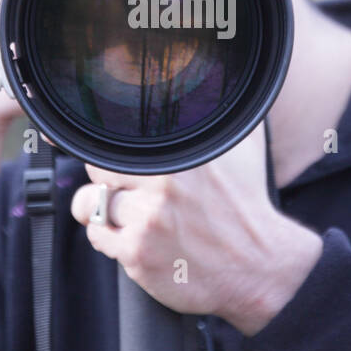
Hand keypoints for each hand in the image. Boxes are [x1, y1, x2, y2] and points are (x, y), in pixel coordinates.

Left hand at [69, 122, 322, 335]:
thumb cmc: (247, 205)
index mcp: (182, 152)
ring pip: (88, 203)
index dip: (114, 150)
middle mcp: (163, 181)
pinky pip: (97, 236)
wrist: (262, 267)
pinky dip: (110, 238)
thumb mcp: (241, 147)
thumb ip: (214, 112)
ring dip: (103, 209)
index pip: (116, 137)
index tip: (119, 160)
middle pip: (97, 168)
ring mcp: (148, 219)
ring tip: (128, 215)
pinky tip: (137, 238)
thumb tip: (202, 84)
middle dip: (109, 178)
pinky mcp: (138, 253)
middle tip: (133, 190)